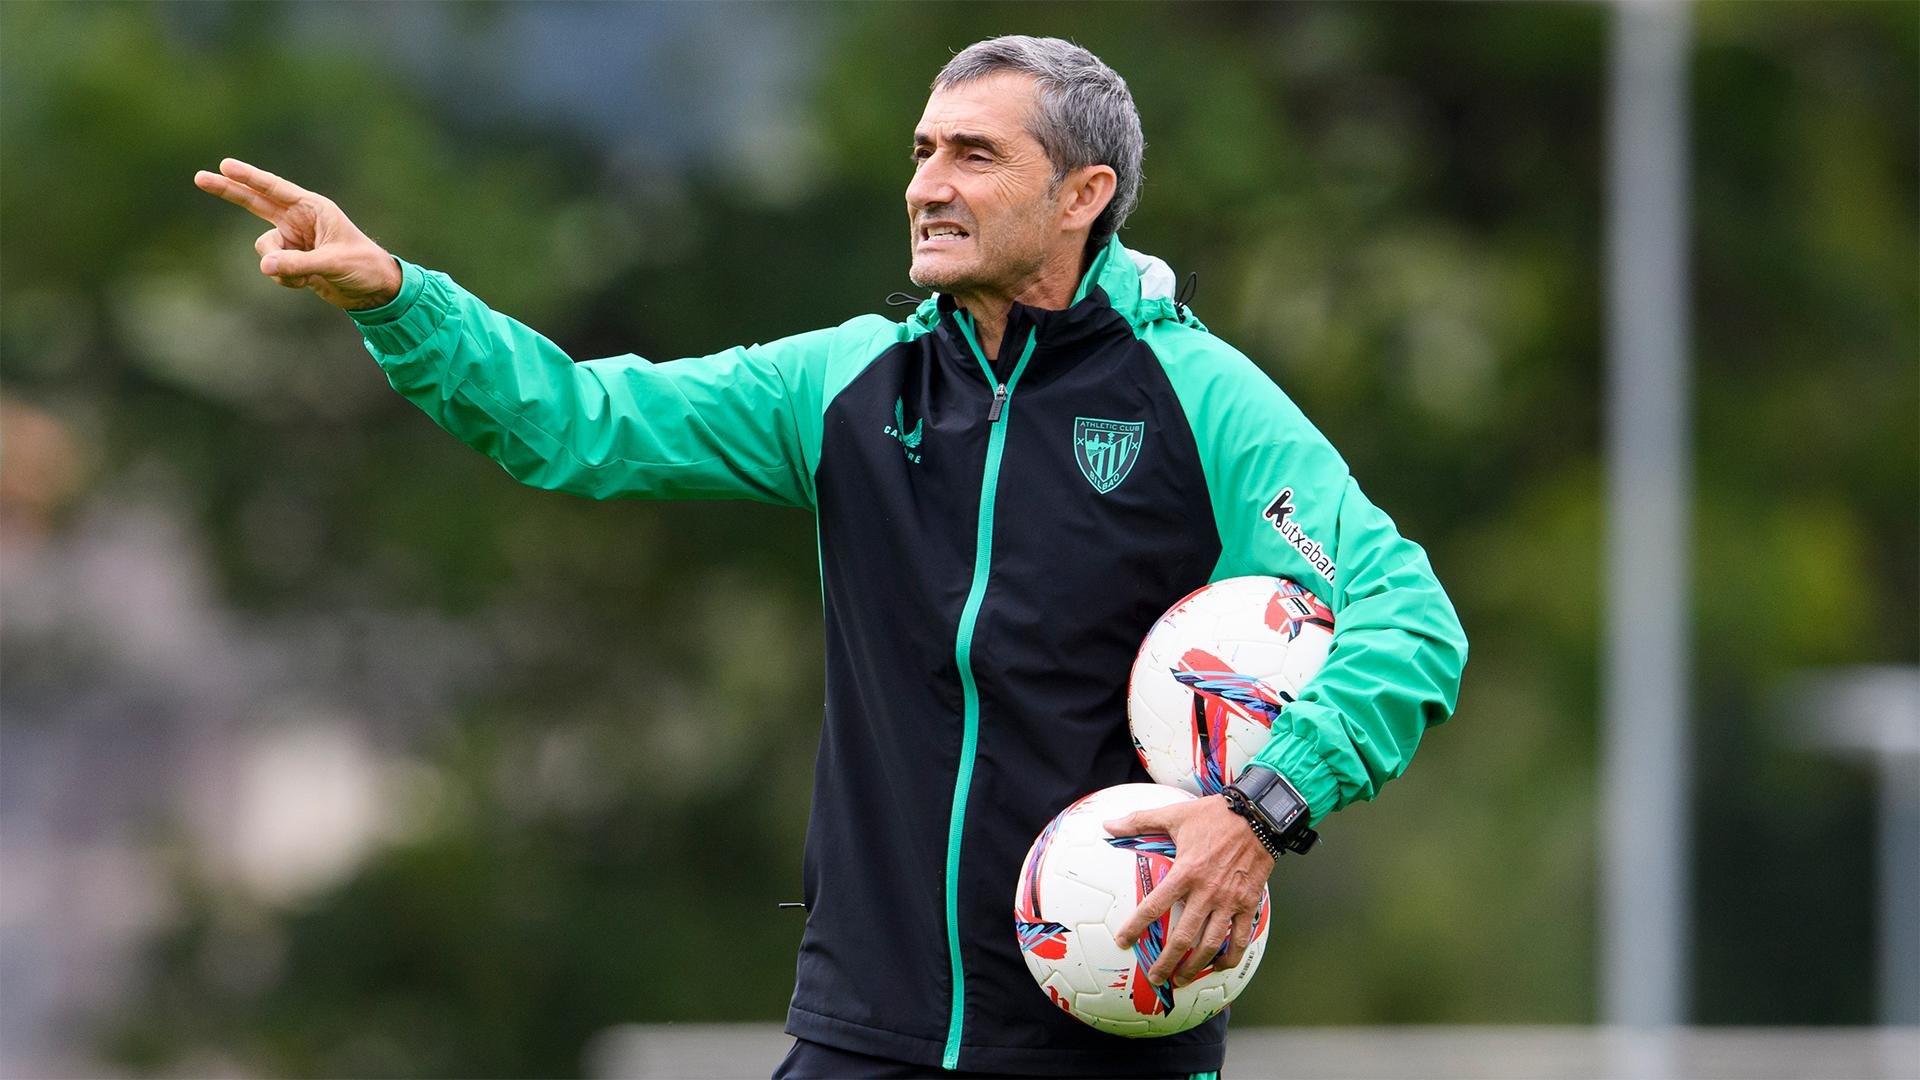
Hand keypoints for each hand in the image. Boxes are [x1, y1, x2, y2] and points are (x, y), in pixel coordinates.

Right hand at [193, 158, 402, 310]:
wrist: (375, 291)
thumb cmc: (363, 267)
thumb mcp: (333, 263)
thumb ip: (298, 264)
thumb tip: (264, 266)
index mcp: (313, 209)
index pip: (275, 189)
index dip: (249, 178)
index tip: (225, 165)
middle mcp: (299, 220)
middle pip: (254, 203)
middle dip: (229, 192)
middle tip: (199, 177)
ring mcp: (293, 240)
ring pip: (264, 250)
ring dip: (279, 266)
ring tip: (307, 276)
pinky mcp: (291, 260)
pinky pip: (273, 268)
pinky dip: (286, 279)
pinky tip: (308, 284)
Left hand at [1106, 795, 1272, 987]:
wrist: (1258, 815)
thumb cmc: (1214, 815)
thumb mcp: (1174, 814)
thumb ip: (1139, 821)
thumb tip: (1108, 824)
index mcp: (1185, 872)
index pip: (1155, 905)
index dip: (1136, 926)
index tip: (1123, 942)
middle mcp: (1207, 892)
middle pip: (1183, 937)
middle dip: (1167, 961)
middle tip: (1155, 977)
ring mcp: (1229, 901)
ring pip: (1211, 943)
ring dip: (1195, 966)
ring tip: (1182, 979)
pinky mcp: (1249, 903)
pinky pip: (1240, 938)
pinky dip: (1230, 956)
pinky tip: (1220, 966)